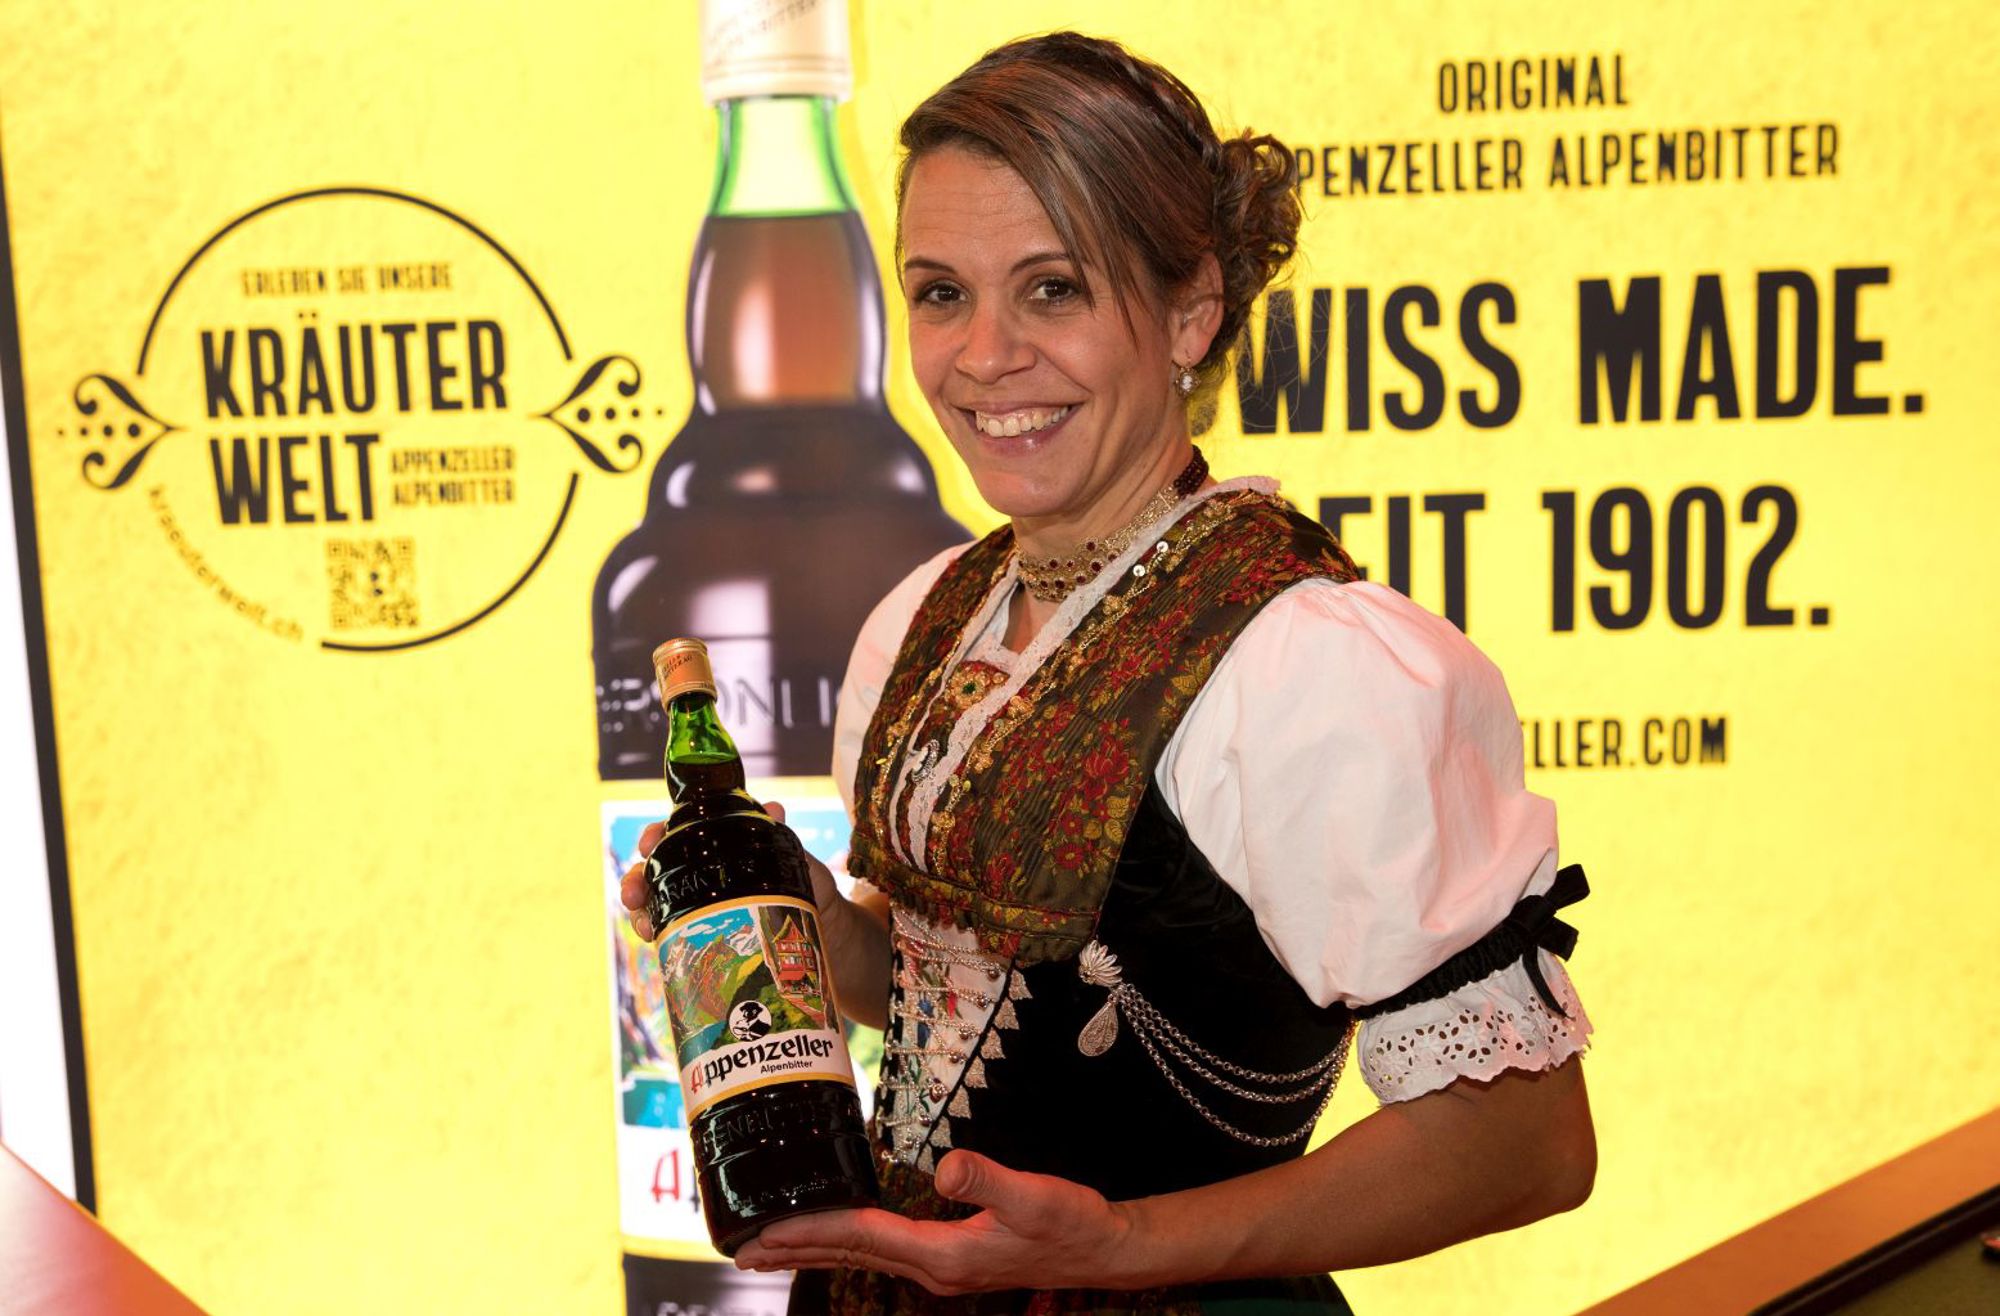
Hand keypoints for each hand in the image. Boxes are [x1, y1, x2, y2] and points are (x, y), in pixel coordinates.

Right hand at [617, 802, 842, 942]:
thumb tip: (774, 808)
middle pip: (655, 872)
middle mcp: (704, 875)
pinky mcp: (705, 938)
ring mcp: (701, 907)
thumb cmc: (814, 889)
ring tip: (644, 926)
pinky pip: (672, 935)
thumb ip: (783, 837)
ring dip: (640, 912)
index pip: (678, 834)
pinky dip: (657, 936)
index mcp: (721, 847)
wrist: (830, 936)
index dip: (656, 835)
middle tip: (634, 895)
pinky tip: (655, 941)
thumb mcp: (800, 859)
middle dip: (636, 879)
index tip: (649, 842)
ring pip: (656, 904)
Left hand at [732, 1150, 1133, 1295]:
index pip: (862, 1238)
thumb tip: (943, 1170)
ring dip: (815, 1252)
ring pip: (862, 1258)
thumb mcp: (1033, 1195)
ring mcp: (941, 1267)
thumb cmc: (1070, 1223)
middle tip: (743, 1249)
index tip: (766, 1230)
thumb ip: (987, 1180)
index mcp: (944, 1255)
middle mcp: (934, 1268)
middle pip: (850, 1255)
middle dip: (795, 1250)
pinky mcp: (950, 1258)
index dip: (813, 1230)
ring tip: (771, 1250)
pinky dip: (849, 1245)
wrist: (1102, 1248)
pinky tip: (839, 1239)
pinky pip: (883, 1253)